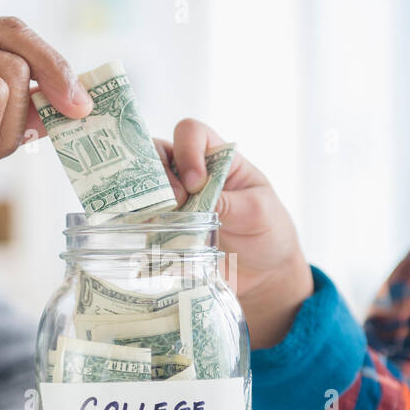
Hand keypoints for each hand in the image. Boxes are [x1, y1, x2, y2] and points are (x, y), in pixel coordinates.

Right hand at [155, 118, 312, 347]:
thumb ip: (229, 202)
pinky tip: (151, 235)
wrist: (263, 276)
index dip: (187, 150)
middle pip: (156, 152)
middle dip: (160, 175)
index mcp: (219, 160)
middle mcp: (190, 174)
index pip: (192, 133)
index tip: (197, 183)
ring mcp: (175, 201)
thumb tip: (197, 200)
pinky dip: (141, 223)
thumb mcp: (258, 212)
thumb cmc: (268, 233)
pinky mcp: (165, 228)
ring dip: (147, 198)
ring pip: (143, 184)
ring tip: (162, 220)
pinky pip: (142, 219)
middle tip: (178, 203)